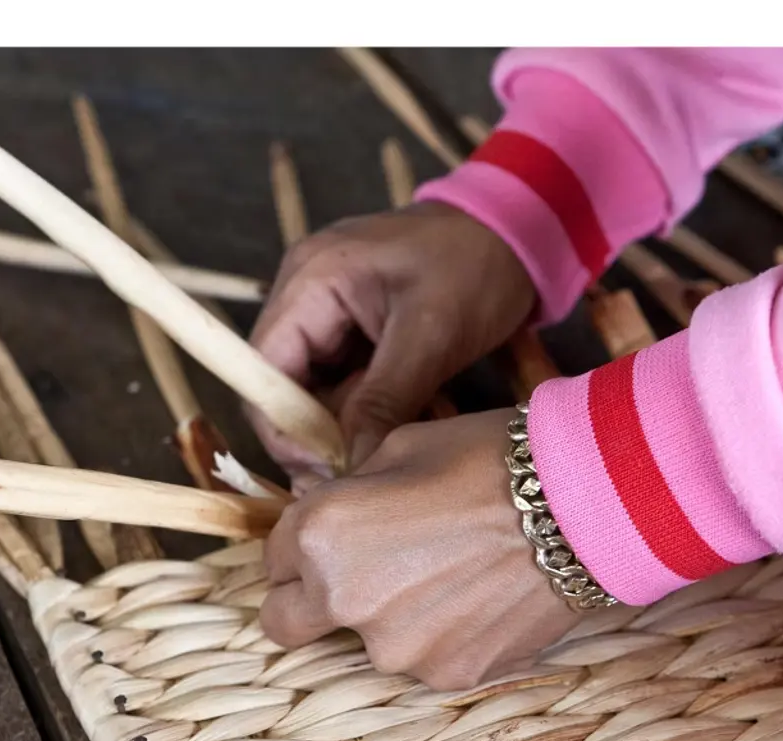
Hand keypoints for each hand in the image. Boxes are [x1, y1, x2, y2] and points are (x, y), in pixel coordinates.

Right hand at [246, 202, 535, 485]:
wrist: (519, 231)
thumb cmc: (478, 266)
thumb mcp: (432, 336)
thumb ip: (383, 401)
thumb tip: (352, 466)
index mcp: (312, 280)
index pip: (264, 372)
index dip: (284, 429)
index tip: (327, 467)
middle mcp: (306, 293)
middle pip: (284, 385)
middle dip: (319, 432)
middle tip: (362, 468)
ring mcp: (328, 310)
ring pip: (316, 389)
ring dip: (348, 423)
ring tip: (391, 443)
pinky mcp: (354, 327)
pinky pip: (344, 381)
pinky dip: (367, 408)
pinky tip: (401, 421)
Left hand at [258, 409, 577, 690]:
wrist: (583, 501)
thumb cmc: (488, 457)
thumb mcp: (397, 448)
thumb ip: (345, 495)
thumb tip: (335, 519)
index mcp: (318, 535)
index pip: (271, 559)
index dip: (298, 545)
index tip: (332, 539)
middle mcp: (342, 600)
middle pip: (285, 623)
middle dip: (308, 599)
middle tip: (359, 574)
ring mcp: (396, 648)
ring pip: (362, 644)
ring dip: (385, 618)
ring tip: (447, 577)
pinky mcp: (448, 675)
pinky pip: (423, 658)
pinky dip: (440, 636)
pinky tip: (479, 600)